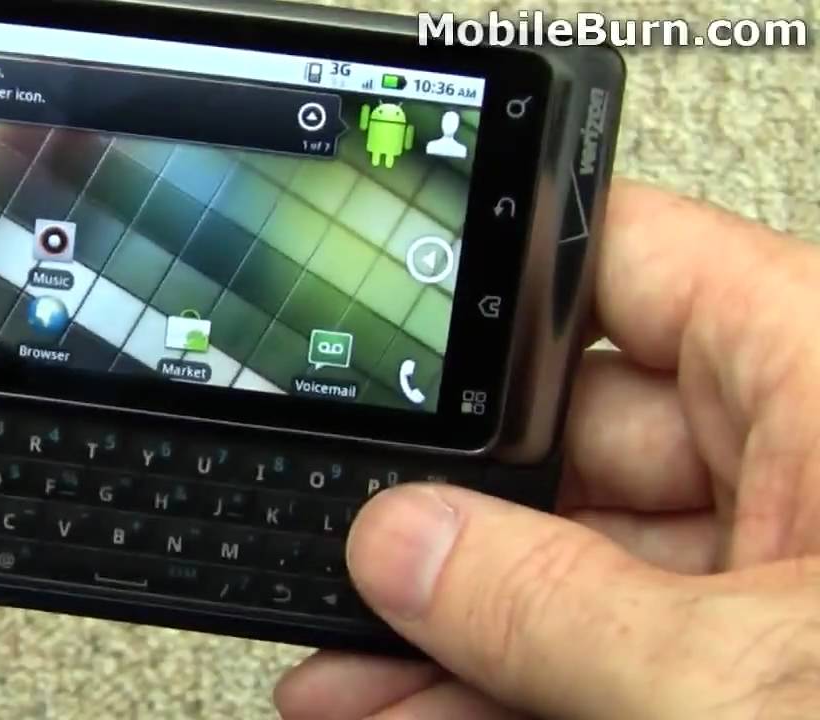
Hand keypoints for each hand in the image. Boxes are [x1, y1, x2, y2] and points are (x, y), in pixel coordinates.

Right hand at [275, 182, 819, 718]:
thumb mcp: (740, 674)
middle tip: (341, 544)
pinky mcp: (745, 660)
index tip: (377, 320)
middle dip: (436, 510)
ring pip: (566, 566)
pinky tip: (400, 705)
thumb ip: (553, 606)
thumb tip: (400, 545)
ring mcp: (771, 571)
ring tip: (339, 665)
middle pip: (566, 439)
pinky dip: (495, 681)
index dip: (494, 278)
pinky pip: (597, 650)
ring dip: (440, 621)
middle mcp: (798, 460)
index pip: (628, 260)